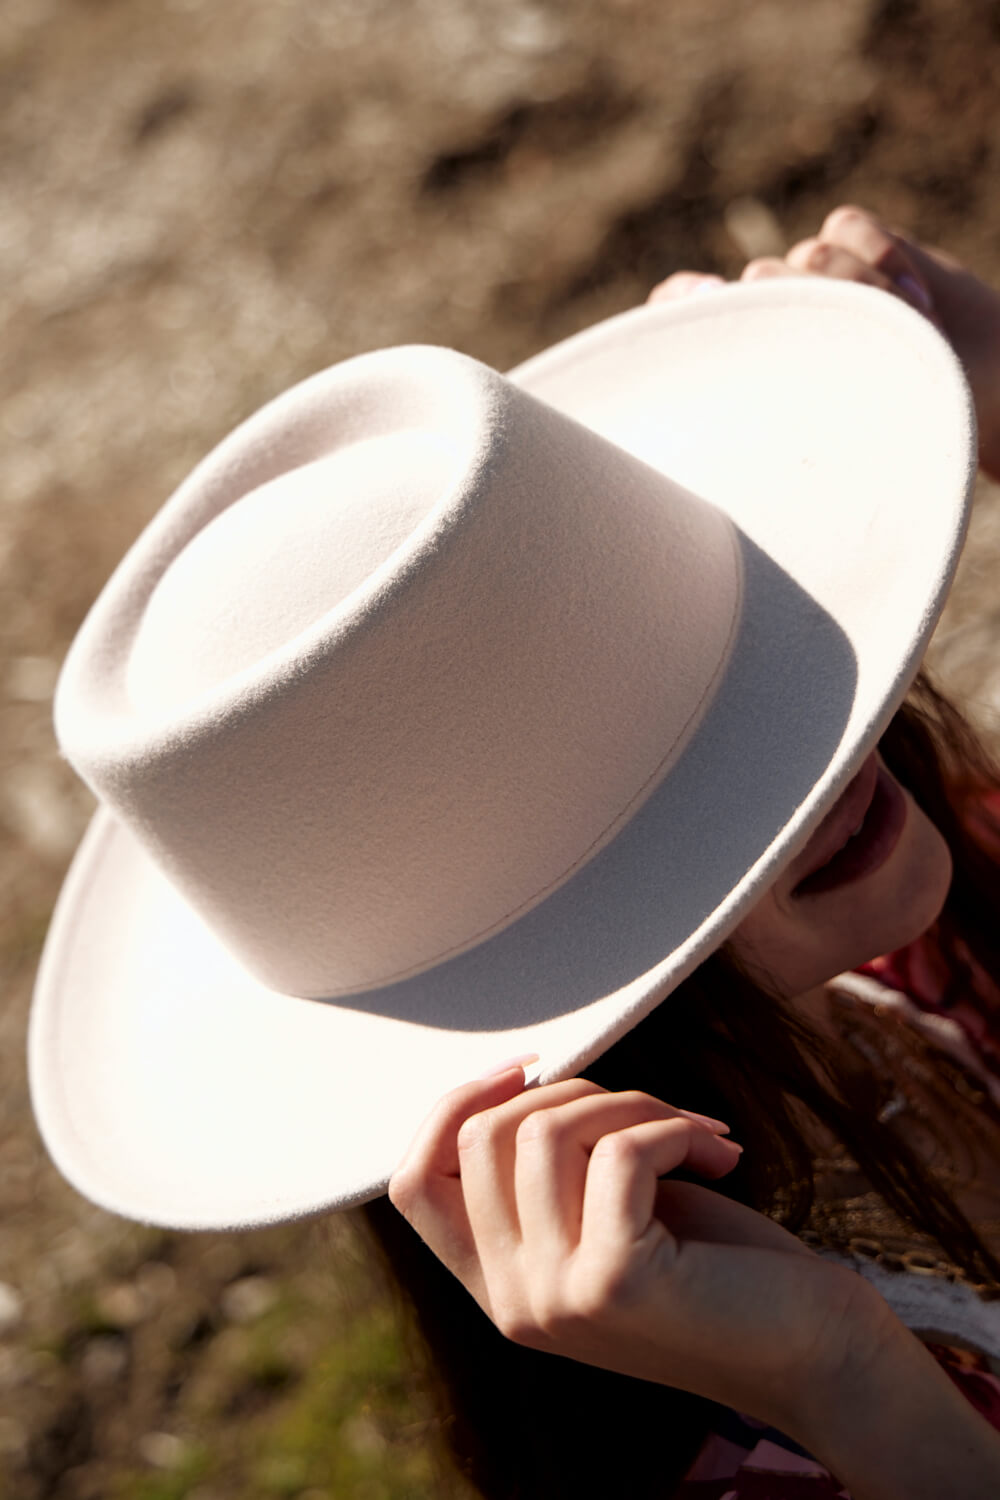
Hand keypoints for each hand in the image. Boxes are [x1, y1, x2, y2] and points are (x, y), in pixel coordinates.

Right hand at [389, 1066, 892, 1435]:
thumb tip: (521, 1071)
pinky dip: (674, 1126)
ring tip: (694, 1129)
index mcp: (501, 1284)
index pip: (412, 1182)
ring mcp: (556, 1298)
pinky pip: (620, 1152)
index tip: (526, 1066)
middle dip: (574, 1090)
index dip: (452, 1104)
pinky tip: (719, 1151)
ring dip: (632, 1102)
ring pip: (545, 1133)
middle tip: (650, 1107)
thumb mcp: (611, 1209)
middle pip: (478, 1137)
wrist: (819, 1353)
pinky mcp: (615, 1283)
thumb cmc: (721, 1267)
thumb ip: (553, 1165)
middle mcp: (513, 1302)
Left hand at [649, 205, 999, 478]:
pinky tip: (915, 298)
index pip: (688, 314)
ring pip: (808, 256)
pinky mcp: (858, 243)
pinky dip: (877, 253)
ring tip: (905, 328)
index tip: (707, 310)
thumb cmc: (902, 420)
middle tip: (855, 352)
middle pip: (759, 282)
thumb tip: (701, 306)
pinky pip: (845, 225)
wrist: (981, 387)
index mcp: (754, 365)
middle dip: (809, 312)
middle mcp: (777, 316)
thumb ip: (765, 368)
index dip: (689, 306)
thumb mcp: (831, 413)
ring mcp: (817, 279)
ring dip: (858, 290)